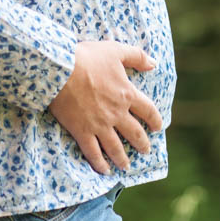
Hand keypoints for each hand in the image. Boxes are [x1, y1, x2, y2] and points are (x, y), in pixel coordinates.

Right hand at [47, 40, 162, 174]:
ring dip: (123, 158)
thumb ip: (136, 56)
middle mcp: (117, 113)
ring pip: (116, 147)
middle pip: (134, 133)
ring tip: (126, 166)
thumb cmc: (87, 56)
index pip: (148, 110)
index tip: (158, 128)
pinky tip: (104, 170)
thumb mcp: (115, 50)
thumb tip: (154, 64)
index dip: (155, 120)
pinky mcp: (82, 131)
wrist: (61, 69)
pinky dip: (100, 164)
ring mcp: (100, 125)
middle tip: (145, 151)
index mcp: (126, 93)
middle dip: (142, 143)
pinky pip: (93, 153)